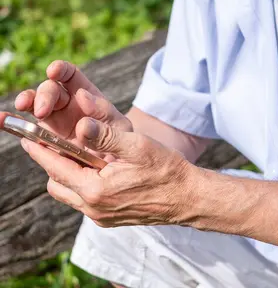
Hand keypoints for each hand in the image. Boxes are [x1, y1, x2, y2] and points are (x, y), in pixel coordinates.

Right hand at [13, 61, 131, 142]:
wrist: (116, 167)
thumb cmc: (121, 142)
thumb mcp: (120, 129)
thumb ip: (104, 115)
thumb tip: (83, 98)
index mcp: (86, 95)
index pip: (70, 76)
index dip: (61, 70)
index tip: (54, 70)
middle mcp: (66, 104)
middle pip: (50, 90)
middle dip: (44, 95)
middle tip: (42, 109)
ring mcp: (52, 120)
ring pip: (34, 105)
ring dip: (27, 102)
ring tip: (22, 106)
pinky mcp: (44, 139)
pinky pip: (25, 129)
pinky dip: (12, 123)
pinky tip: (2, 120)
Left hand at [20, 117, 195, 227]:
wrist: (186, 197)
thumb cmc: (164, 169)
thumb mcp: (136, 145)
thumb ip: (106, 136)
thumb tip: (81, 124)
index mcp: (96, 190)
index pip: (56, 168)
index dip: (39, 151)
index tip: (26, 138)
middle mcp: (94, 208)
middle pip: (57, 184)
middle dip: (51, 163)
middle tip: (52, 142)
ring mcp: (101, 216)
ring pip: (69, 193)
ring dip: (67, 173)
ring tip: (75, 152)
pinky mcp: (110, 218)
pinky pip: (84, 200)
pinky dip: (81, 182)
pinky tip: (95, 167)